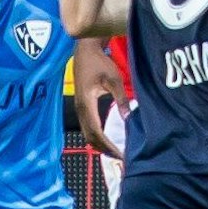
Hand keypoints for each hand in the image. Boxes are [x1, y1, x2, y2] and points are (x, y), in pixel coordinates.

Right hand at [73, 43, 128, 158]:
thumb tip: (128, 117)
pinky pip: (88, 127)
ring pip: (87, 134)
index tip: (120, 154)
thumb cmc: (100, 62)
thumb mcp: (113, 79)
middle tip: (121, 158)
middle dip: (105, 149)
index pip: (96, 132)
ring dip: (101, 145)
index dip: (107, 145)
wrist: (84, 50)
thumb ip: (120, 98)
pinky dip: (98, 137)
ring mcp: (80, 108)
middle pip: (90, 137)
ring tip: (117, 152)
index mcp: (86, 104)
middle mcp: (80, 109)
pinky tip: (109, 140)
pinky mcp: (83, 106)